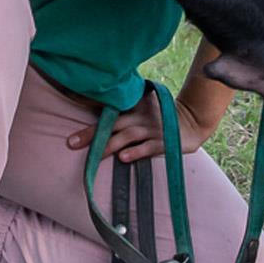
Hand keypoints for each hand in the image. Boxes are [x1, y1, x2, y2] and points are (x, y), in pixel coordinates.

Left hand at [67, 88, 214, 161]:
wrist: (192, 121)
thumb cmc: (161, 114)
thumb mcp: (143, 105)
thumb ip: (124, 105)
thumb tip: (94, 104)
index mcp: (134, 106)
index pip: (109, 111)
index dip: (91, 118)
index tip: (73, 129)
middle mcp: (141, 116)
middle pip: (113, 124)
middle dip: (92, 134)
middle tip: (71, 143)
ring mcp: (153, 128)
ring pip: (128, 136)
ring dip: (110, 145)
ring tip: (94, 155)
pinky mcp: (164, 142)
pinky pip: (148, 147)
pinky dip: (136, 152)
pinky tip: (123, 158)